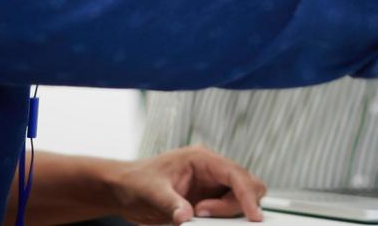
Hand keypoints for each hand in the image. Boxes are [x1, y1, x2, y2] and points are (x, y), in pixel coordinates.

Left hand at [108, 145, 265, 223]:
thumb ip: (170, 203)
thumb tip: (186, 217)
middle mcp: (211, 171)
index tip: (253, 215)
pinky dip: (221, 220)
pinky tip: (200, 221)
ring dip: (226, 213)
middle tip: (204, 214)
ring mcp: (211, 187)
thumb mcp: (151, 191)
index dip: (247, 194)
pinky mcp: (207, 202)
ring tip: (196, 217)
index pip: (235, 173)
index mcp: (201, 158)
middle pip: (246, 185)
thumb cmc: (136, 181)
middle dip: (235, 204)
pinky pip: (226, 212)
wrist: (124, 190)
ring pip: (239, 200)